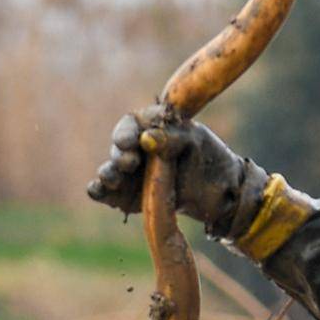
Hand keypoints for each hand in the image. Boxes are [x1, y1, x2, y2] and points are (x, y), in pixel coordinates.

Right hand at [87, 114, 261, 231]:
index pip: (132, 124)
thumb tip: (147, 138)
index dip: (127, 132)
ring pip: (110, 169)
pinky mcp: (128, 196)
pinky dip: (99, 190)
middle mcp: (138, 148)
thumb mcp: (196, 142)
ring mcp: (131, 173)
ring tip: (112, 178)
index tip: (131, 142)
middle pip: (119, 148)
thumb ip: (173, 138)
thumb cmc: (210, 159)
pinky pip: (107, 192)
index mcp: (152, 127)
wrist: (222, 194)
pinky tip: (96, 189)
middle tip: (128, 162)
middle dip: (120, 154)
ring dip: (108, 172)